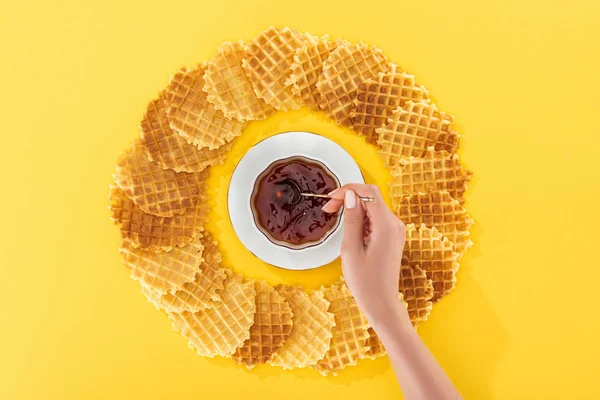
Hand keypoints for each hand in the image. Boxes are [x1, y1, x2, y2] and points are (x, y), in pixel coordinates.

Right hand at [323, 184, 408, 324]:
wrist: (382, 303)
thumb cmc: (365, 282)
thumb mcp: (351, 249)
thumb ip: (352, 219)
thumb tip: (350, 195)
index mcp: (386, 226)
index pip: (368, 192)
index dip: (347, 190)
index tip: (330, 199)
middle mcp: (395, 225)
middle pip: (371, 197)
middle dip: (349, 198)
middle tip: (328, 210)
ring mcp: (395, 231)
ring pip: (373, 207)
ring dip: (354, 209)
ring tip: (338, 223)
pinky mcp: (392, 237)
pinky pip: (376, 219)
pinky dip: (362, 220)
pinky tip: (351, 234)